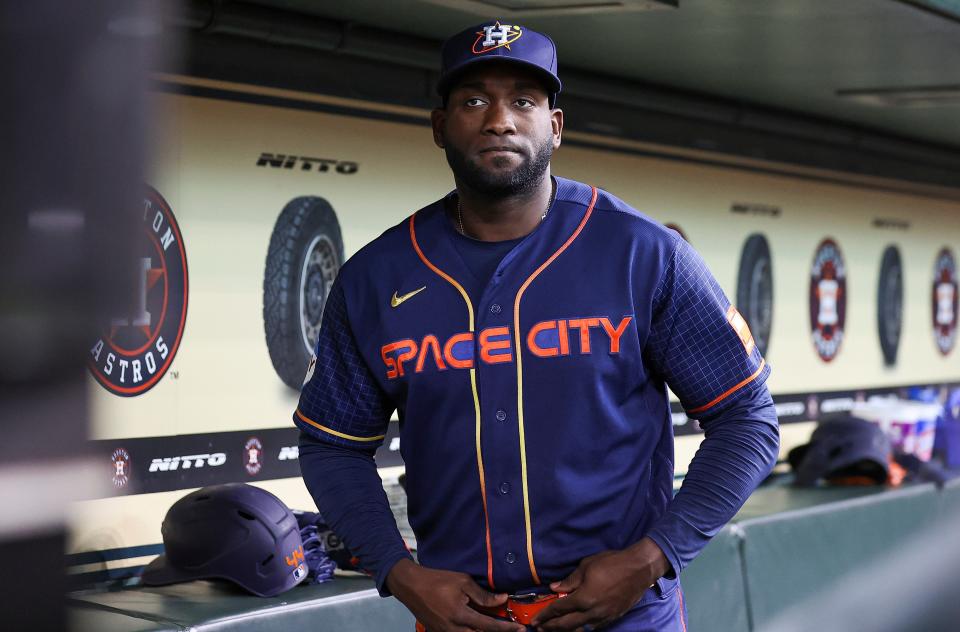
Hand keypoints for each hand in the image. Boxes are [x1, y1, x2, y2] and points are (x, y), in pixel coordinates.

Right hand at [386, 559, 525, 631]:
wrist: (411, 586)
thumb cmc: (437, 580)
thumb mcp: (462, 582)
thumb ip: (483, 595)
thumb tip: (502, 600)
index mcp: (460, 615)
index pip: (489, 626)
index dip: (507, 629)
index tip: (520, 630)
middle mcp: (453, 629)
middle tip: (511, 630)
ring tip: (495, 628)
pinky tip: (477, 627)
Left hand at [530, 538, 669, 630]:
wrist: (639, 569)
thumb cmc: (612, 563)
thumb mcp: (587, 566)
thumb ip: (570, 580)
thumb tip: (554, 588)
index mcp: (584, 598)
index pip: (559, 609)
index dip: (545, 615)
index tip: (535, 620)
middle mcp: (592, 612)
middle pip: (566, 625)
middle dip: (551, 627)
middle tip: (539, 629)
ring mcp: (603, 617)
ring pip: (580, 629)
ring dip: (565, 630)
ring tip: (554, 629)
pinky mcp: (612, 618)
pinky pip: (592, 627)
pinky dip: (581, 628)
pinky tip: (576, 626)